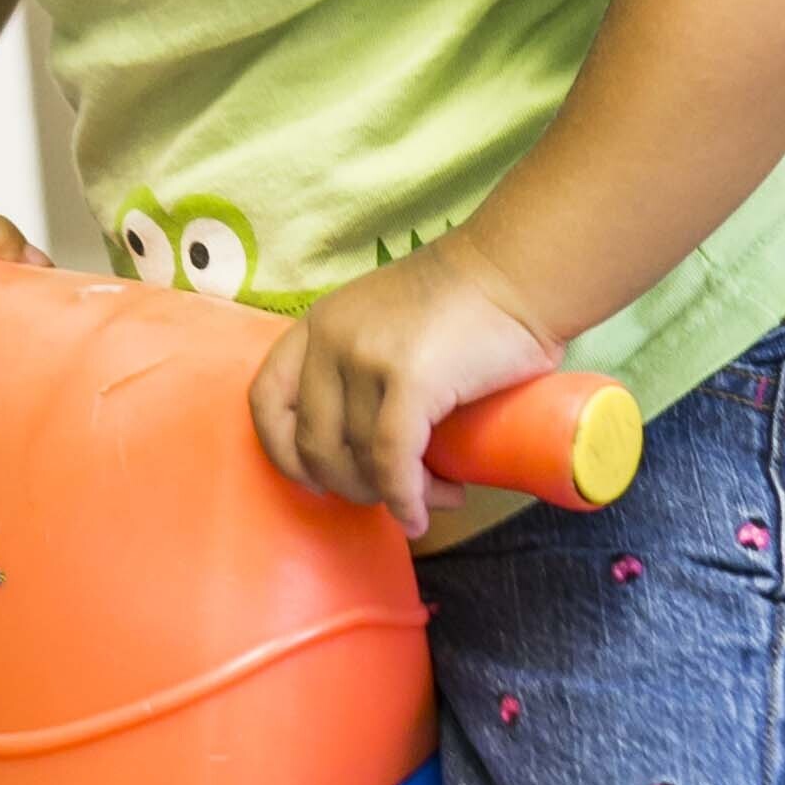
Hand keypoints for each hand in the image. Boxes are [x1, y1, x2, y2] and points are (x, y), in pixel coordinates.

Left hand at [248, 232, 562, 538]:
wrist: (517, 271)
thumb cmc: (465, 302)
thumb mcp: (385, 322)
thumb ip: (361, 365)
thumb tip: (361, 450)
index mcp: (318, 325)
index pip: (266, 399)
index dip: (283, 451)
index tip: (315, 480)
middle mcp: (331, 339)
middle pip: (313, 442)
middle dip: (349, 485)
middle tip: (390, 495)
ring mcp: (366, 358)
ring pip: (359, 457)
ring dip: (395, 494)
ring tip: (438, 495)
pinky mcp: (410, 380)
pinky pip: (393, 461)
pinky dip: (407, 498)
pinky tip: (424, 512)